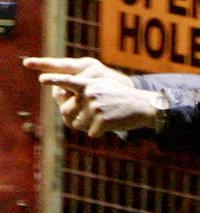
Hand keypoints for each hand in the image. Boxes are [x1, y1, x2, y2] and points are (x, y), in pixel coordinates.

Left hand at [25, 59, 159, 137]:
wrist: (144, 106)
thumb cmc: (122, 99)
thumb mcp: (104, 88)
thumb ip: (85, 93)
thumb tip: (66, 110)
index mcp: (89, 85)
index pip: (67, 82)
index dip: (54, 80)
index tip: (42, 79)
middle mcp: (89, 94)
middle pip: (65, 111)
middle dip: (72, 119)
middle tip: (86, 121)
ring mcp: (95, 107)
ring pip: (78, 124)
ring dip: (87, 126)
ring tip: (103, 120)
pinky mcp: (102, 121)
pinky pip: (91, 133)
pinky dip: (99, 133)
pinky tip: (112, 124)